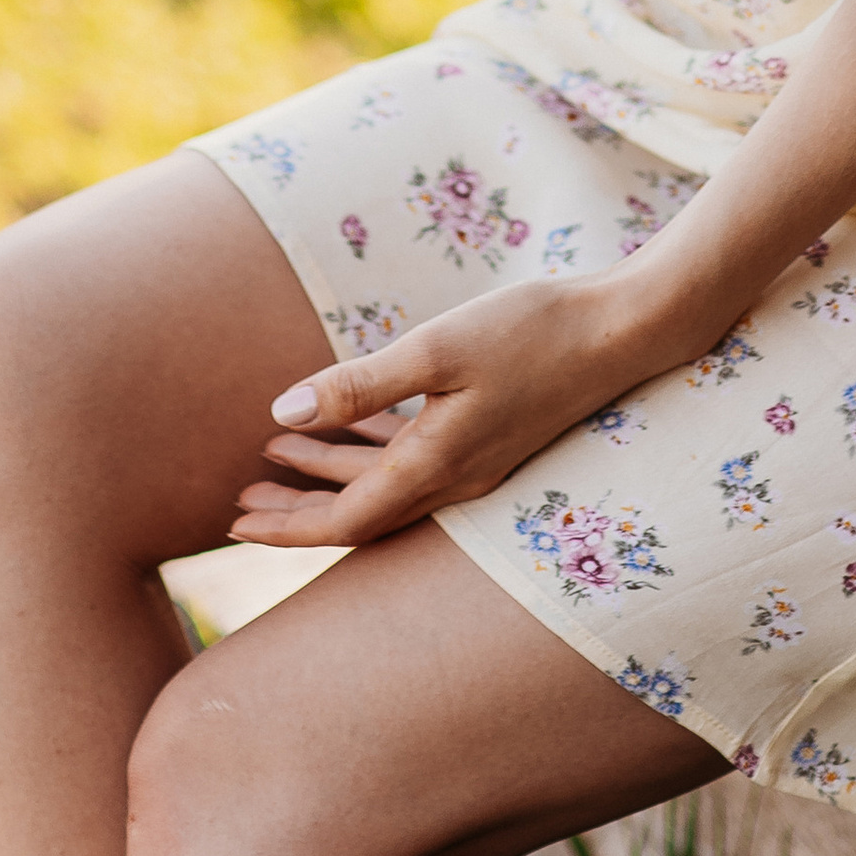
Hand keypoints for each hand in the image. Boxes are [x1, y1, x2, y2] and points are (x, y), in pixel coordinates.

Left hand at [227, 272, 666, 549]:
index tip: (233, 521)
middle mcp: (454, 479)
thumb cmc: (531, 331)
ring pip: (385, 484)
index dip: (286, 525)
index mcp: (436, 467)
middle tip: (238, 498)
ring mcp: (476, 462)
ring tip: (276, 453)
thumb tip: (280, 414)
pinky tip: (352, 427)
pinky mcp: (490, 437)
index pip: (345, 521)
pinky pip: (414, 459)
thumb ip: (359, 385)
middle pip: (358, 512)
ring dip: (329, 472)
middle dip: (296, 507)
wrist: (621, 330)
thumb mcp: (437, 350)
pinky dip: (371, 450)